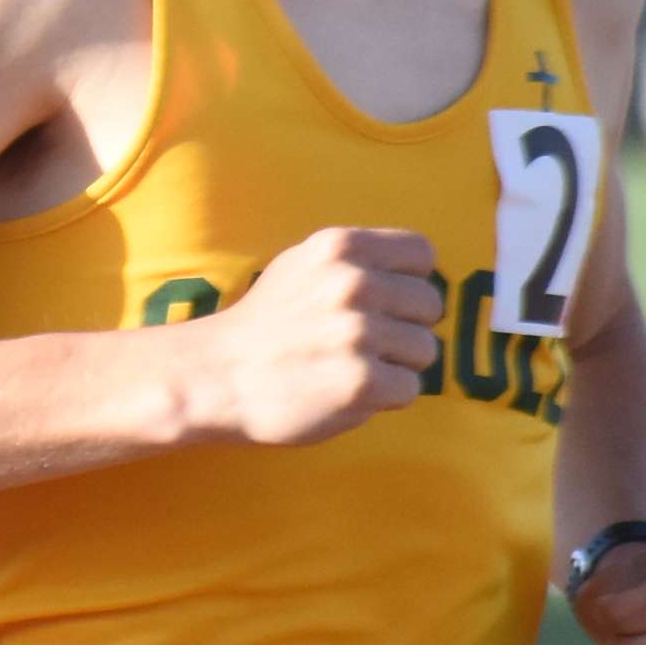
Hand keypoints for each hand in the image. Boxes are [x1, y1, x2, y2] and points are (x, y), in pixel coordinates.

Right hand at [192, 226, 439, 446]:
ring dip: (396, 365)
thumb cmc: (265, 324)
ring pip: (425, 350)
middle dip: (404, 327)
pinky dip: (385, 398)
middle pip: (430, 305)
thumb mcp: (301, 266)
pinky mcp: (362, 382)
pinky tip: (346, 391)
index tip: (383, 302)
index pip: (422, 255)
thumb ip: (357, 262)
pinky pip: (410, 389)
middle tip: (361, 344)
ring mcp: (358, 333)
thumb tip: (419, 274)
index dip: (409, 282)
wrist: (215, 377)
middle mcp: (353, 282)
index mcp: (340, 246)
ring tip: (351, 367)